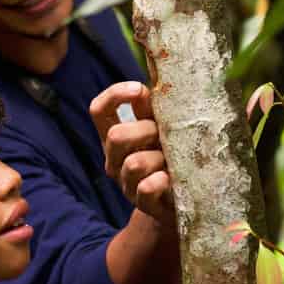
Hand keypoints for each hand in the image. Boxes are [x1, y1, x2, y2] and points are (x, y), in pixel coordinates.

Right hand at [90, 81, 173, 224]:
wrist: (184, 201)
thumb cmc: (172, 156)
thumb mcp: (161, 129)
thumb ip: (154, 108)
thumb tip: (155, 78)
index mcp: (114, 136)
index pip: (99, 109)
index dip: (115, 94)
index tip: (140, 89)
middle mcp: (114, 160)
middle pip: (116, 136)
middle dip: (146, 130)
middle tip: (166, 137)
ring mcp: (126, 185)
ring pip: (133, 163)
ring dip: (159, 158)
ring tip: (173, 161)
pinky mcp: (143, 205)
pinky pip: (146, 189)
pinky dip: (162, 181)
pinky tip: (172, 179)